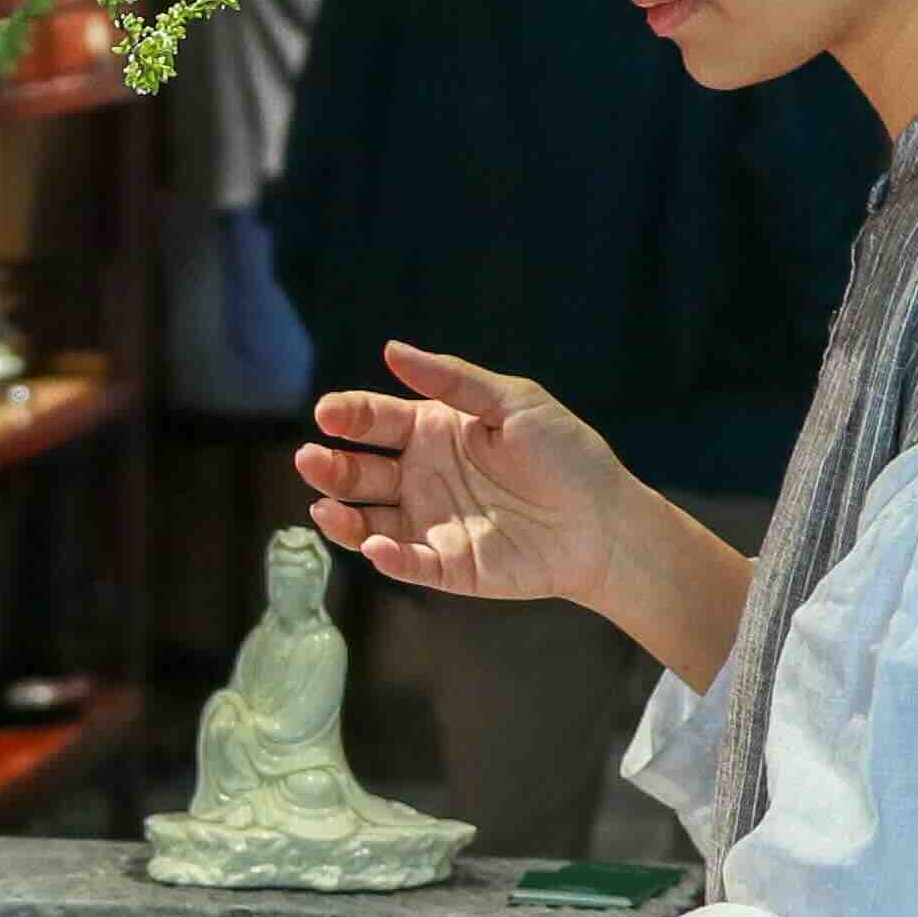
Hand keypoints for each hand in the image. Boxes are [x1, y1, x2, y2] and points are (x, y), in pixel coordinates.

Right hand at [297, 343, 644, 615]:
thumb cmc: (566, 454)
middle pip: (361, 472)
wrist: (606, 522)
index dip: (349, 416)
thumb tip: (392, 349)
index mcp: (434, 432)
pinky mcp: (448, 567)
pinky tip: (375, 545)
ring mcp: (432, 523)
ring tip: (323, 507)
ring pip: (369, 522)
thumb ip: (452, 381)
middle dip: (330, 465)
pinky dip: (387, 557)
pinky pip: (408, 563)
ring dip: (342, 516)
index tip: (328, 414)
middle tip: (311, 458)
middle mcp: (423, 477)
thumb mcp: (514, 402)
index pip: (376, 421)